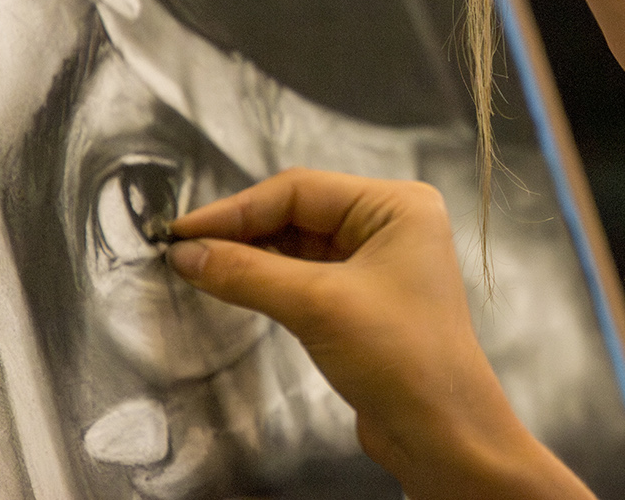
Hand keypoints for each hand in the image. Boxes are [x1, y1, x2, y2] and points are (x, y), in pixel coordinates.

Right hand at [165, 168, 595, 499]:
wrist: (443, 435)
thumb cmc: (400, 358)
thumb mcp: (318, 307)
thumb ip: (247, 272)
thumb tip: (185, 252)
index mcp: (396, 205)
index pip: (300, 189)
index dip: (235, 208)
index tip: (181, 231)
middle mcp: (390, 224)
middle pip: (297, 213)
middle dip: (241, 231)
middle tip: (182, 250)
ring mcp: (378, 263)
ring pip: (297, 245)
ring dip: (250, 256)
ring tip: (196, 267)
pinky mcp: (363, 301)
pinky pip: (305, 275)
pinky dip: (268, 280)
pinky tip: (232, 286)